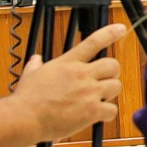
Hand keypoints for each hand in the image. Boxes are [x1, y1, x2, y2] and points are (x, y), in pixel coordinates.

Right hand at [13, 24, 129, 141]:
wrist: (25, 118)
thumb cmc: (27, 98)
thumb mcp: (30, 74)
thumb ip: (36, 64)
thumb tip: (36, 59)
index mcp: (68, 62)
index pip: (93, 42)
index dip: (110, 33)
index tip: (120, 28)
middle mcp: (81, 74)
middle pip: (113, 65)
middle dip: (112, 72)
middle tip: (105, 80)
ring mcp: (88, 92)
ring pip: (116, 86)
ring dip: (110, 93)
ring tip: (100, 99)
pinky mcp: (91, 111)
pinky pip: (112, 110)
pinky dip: (107, 114)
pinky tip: (98, 116)